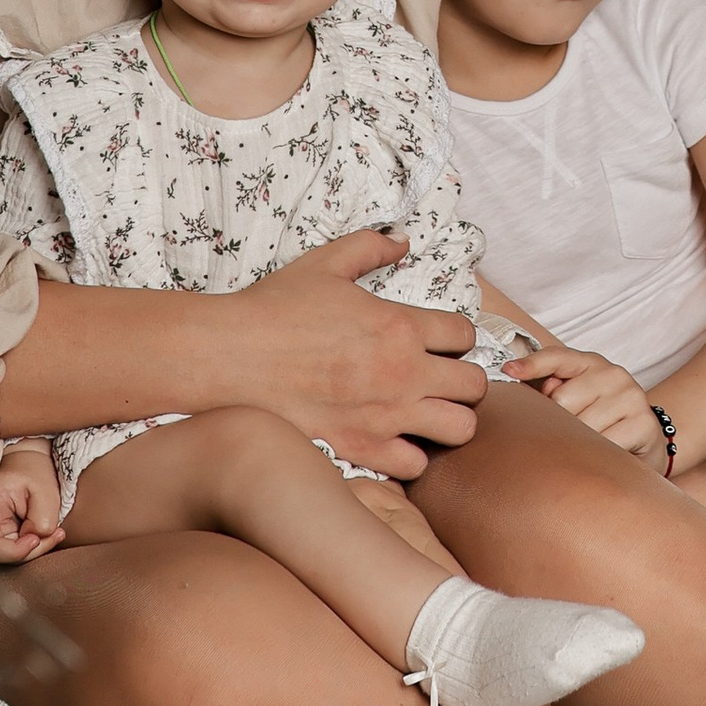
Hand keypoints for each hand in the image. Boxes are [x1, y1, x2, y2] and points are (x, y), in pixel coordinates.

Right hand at [0, 444, 61, 564]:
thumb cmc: (35, 474)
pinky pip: (14, 555)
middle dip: (16, 551)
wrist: (34, 472)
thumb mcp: (44, 488)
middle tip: (40, 537)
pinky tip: (53, 536)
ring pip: (2, 557)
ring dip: (30, 553)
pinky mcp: (4, 543)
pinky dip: (34, 551)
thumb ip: (42, 515)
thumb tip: (36, 537)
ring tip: (56, 534)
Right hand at [220, 231, 487, 478]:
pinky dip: (410, 455)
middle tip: (437, 378)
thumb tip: (402, 239)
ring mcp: (385, 416)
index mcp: (400, 326)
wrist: (229, 357)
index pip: (466, 334)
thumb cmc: (274, 308)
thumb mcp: (325, 263)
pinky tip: (392, 440)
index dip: (456, 336)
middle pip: (476, 386)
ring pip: (459, 429)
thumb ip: (371, 247)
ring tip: (424, 412)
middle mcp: (403, 373)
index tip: (438, 340)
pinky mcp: (361, 449)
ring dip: (448, 419)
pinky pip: (415, 466)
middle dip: (463, 380)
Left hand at [516, 343, 666, 460]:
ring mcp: (631, 396)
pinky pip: (605, 443)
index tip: (509, 371)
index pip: (557, 357)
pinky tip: (604, 453)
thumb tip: (519, 382)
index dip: (531, 364)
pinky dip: (599, 454)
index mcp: (591, 363)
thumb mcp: (576, 399)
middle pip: (563, 399)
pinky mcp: (643, 423)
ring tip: (587, 445)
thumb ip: (549, 390)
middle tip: (569, 432)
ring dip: (579, 442)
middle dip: (559, 422)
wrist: (647, 441)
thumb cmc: (601, 419)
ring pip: (583, 425)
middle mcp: (613, 373)